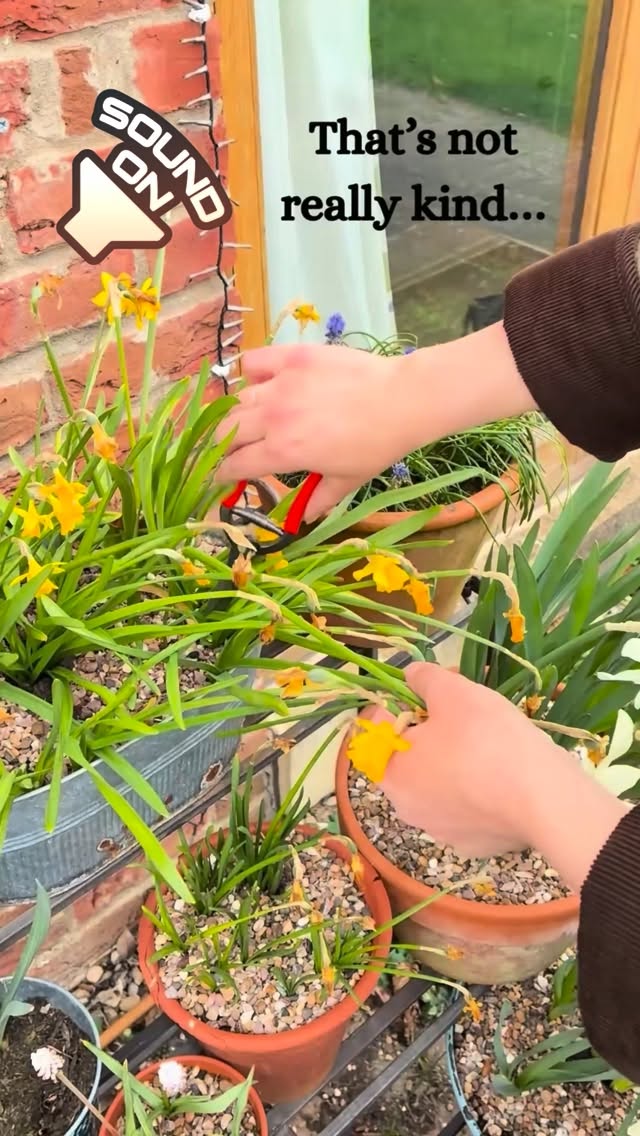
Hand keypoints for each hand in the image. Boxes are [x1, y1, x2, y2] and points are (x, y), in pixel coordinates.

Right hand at [215, 343, 417, 518]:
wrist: (401, 400)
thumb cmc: (376, 446)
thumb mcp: (346, 480)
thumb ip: (318, 500)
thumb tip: (301, 519)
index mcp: (282, 452)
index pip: (235, 464)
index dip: (224, 474)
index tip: (224, 477)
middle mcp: (273, 418)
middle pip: (225, 432)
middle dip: (223, 446)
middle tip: (233, 450)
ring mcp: (280, 384)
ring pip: (238, 399)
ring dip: (238, 414)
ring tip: (249, 419)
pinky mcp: (292, 357)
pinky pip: (254, 361)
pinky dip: (250, 373)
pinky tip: (261, 381)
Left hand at [381, 663, 545, 857]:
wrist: (546, 801)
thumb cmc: (489, 740)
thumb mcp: (453, 692)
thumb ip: (424, 679)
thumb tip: (410, 675)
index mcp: (391, 771)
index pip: (377, 729)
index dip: (399, 702)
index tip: (428, 691)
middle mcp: (406, 807)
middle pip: (407, 756)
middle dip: (429, 729)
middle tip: (462, 709)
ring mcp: (439, 829)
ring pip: (437, 782)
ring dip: (452, 758)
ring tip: (487, 740)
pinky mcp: (471, 843)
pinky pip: (466, 805)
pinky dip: (476, 787)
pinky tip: (502, 774)